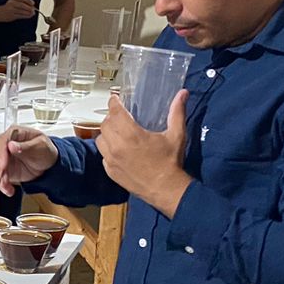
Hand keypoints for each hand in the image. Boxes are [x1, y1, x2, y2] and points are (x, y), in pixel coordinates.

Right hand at [0, 0, 38, 22]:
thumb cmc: (9, 8)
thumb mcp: (15, 2)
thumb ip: (23, 3)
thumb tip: (33, 8)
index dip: (28, 0)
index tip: (33, 3)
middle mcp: (11, 2)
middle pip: (22, 4)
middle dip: (29, 8)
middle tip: (33, 10)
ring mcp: (11, 9)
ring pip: (22, 11)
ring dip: (28, 12)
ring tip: (32, 13)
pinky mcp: (11, 15)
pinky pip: (20, 15)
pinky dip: (26, 16)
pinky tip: (29, 16)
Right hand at [0, 125, 58, 194]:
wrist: (48, 164)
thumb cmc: (45, 151)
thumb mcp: (41, 146)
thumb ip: (27, 146)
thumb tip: (11, 145)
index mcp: (14, 133)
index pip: (2, 141)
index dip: (1, 154)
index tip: (3, 165)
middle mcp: (5, 144)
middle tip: (4, 178)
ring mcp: (2, 156)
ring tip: (7, 186)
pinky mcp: (2, 168)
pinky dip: (0, 184)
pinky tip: (7, 189)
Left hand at [97, 91, 191, 215]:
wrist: (165, 189)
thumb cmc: (171, 162)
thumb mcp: (176, 135)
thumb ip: (177, 112)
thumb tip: (183, 93)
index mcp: (131, 134)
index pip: (115, 112)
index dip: (113, 103)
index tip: (114, 99)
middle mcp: (117, 146)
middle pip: (105, 124)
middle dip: (111, 118)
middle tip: (120, 116)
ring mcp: (112, 160)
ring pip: (100, 140)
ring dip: (107, 133)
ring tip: (117, 132)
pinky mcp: (110, 172)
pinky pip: (103, 156)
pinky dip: (107, 150)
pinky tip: (118, 150)